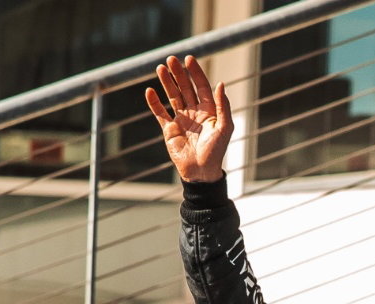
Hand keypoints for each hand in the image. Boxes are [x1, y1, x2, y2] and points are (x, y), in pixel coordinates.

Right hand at [145, 54, 232, 182]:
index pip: (201, 87)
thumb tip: (221, 84)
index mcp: (208, 111)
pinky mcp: (169, 130)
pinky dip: (154, 103)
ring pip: (172, 96)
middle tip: (171, 59)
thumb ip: (223, 106)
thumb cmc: (216, 152)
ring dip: (166, 83)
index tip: (189, 59)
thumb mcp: (224, 128)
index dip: (195, 73)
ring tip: (160, 68)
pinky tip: (149, 91)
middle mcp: (194, 113)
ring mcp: (181, 120)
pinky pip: (160, 113)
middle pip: (185, 88)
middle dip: (178, 73)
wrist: (201, 173)